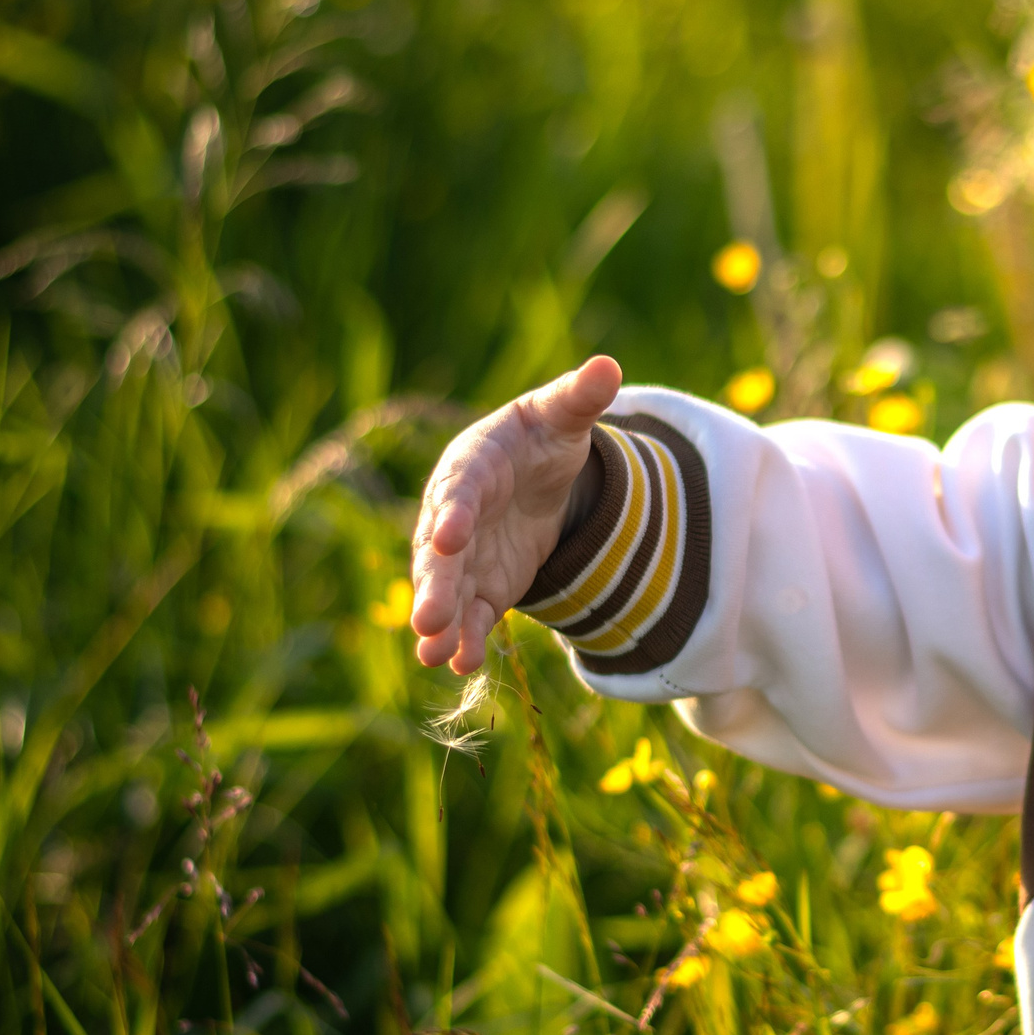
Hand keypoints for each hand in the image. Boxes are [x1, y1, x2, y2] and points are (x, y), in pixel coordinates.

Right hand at [411, 355, 623, 674]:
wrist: (537, 476)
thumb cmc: (542, 437)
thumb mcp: (563, 415)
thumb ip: (580, 396)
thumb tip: (608, 367)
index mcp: (472, 464)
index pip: (459, 487)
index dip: (453, 510)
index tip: (449, 535)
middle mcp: (455, 513)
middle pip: (439, 552)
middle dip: (434, 585)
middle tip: (425, 619)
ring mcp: (464, 556)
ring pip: (447, 591)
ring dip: (440, 623)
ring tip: (432, 656)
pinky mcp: (481, 586)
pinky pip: (469, 615)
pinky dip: (464, 639)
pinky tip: (461, 667)